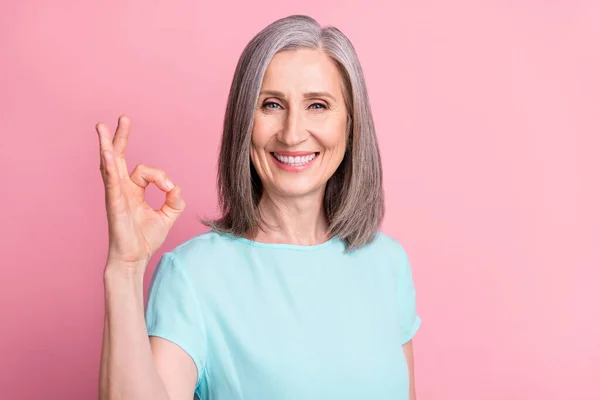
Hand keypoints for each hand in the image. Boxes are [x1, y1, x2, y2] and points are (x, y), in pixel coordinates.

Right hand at [96, 115, 185, 271]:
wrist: (135, 258)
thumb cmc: (145, 239)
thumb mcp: (167, 216)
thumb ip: (174, 201)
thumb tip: (177, 187)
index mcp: (133, 190)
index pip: (146, 171)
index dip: (161, 177)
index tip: (170, 189)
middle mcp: (122, 189)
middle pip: (118, 157)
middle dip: (120, 137)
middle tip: (123, 118)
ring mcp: (116, 195)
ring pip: (109, 165)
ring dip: (107, 145)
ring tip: (101, 127)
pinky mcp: (114, 203)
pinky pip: (110, 181)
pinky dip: (109, 166)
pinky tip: (106, 152)